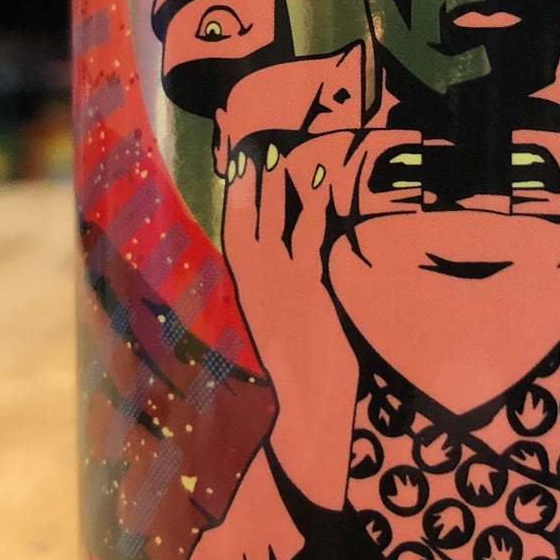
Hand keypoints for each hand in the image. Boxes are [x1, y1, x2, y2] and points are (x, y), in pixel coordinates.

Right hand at [221, 129, 362, 510]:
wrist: (311, 420)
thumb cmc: (307, 381)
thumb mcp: (289, 336)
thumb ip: (284, 306)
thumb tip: (299, 283)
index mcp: (250, 300)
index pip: (235, 241)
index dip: (235, 201)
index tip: (236, 164)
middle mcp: (259, 291)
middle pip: (247, 223)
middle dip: (249, 182)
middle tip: (255, 139)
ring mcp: (283, 290)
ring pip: (277, 225)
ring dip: (280, 185)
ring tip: (286, 148)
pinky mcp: (311, 294)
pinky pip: (311, 240)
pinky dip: (315, 207)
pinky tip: (324, 179)